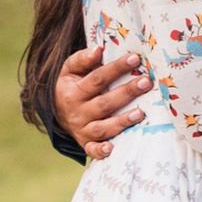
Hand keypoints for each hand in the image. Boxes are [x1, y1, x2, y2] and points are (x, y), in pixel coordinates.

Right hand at [56, 42, 147, 161]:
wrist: (55, 111)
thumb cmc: (70, 85)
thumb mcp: (69, 69)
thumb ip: (82, 59)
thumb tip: (98, 50)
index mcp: (73, 91)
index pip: (97, 79)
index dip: (116, 68)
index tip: (135, 59)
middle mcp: (78, 112)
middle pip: (104, 103)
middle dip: (127, 93)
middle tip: (146, 82)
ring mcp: (82, 130)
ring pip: (103, 128)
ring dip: (122, 122)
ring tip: (140, 113)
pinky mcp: (86, 143)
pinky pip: (92, 150)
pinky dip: (101, 151)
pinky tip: (112, 147)